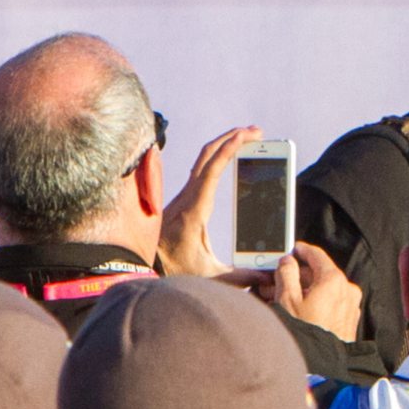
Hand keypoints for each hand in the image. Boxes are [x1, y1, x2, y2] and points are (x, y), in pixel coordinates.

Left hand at [158, 126, 260, 276]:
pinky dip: (218, 156)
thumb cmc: (173, 269)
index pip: (212, 171)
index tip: (246, 137)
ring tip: (248, 139)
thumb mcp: (210, 275)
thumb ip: (242, 276)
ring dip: (225, 144)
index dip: (230, 150)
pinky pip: (202, 168)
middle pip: (208, 155)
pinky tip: (230, 157)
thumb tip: (269, 277)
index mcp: (194, 210)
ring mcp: (184, 194)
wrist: (138, 265)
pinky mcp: (184, 198)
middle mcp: (187, 197)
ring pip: (204, 159)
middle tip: (257, 132)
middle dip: (233, 138)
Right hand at [270, 242, 362, 341]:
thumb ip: (286, 274)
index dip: (301, 251)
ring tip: (283, 297)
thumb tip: (288, 263)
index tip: (292, 250)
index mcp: (334, 279)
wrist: (322, 364)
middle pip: (320, 273)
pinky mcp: (349, 319)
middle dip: (298, 276)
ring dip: (305, 290)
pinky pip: (331, 303)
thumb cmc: (305, 332)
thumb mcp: (287, 299)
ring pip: (325, 289)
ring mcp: (351, 305)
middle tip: (278, 280)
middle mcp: (347, 290)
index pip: (317, 255)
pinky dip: (316, 302)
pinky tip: (299, 309)